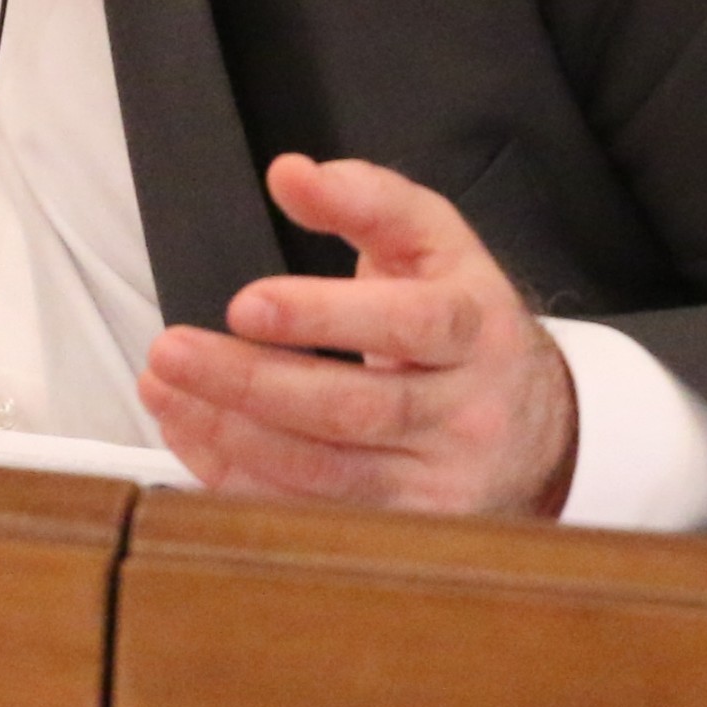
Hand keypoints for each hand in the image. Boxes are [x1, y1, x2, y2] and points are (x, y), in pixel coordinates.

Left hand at [139, 153, 577, 517]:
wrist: (543, 433)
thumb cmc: (462, 326)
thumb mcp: (434, 246)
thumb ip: (366, 199)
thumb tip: (290, 173)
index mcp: (474, 332)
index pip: (408, 325)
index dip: (325, 317)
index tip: (244, 305)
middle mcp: (466, 416)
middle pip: (352, 409)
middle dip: (250, 382)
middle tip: (171, 350)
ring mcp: (440, 486)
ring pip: (326, 475)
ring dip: (231, 434)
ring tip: (163, 390)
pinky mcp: (409, 533)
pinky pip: (313, 517)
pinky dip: (240, 481)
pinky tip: (189, 435)